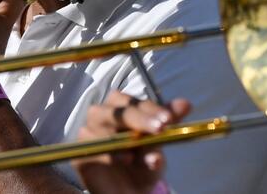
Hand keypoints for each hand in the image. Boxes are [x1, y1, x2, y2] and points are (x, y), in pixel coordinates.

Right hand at [72, 91, 190, 193]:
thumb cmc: (143, 166)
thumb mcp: (159, 147)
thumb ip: (169, 124)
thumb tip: (185, 103)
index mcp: (122, 109)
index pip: (135, 102)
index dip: (152, 108)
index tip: (169, 119)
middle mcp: (102, 116)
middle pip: (116, 108)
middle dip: (139, 117)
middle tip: (160, 128)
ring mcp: (88, 133)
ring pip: (101, 122)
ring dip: (124, 133)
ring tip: (141, 146)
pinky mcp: (81, 153)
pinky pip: (94, 148)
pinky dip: (112, 153)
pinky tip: (128, 158)